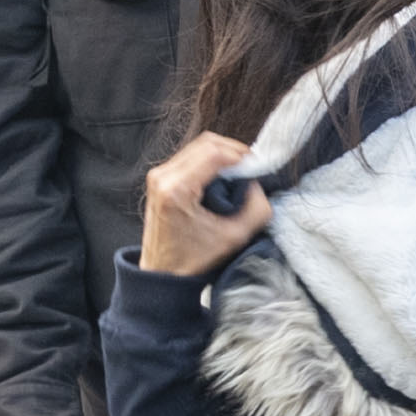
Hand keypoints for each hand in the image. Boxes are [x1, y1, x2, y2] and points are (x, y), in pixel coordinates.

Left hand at [135, 129, 267, 281]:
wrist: (162, 273)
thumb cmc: (193, 259)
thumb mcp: (234, 237)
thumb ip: (256, 208)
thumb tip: (257, 184)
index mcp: (177, 190)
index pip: (214, 153)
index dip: (241, 155)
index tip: (257, 168)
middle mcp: (163, 177)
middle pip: (206, 143)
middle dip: (233, 152)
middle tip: (251, 168)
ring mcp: (158, 175)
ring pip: (198, 146)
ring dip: (222, 155)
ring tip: (238, 174)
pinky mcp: (159, 177)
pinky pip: (189, 156)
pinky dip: (210, 161)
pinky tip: (222, 178)